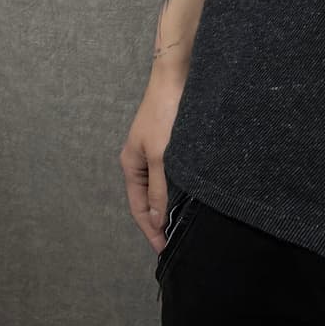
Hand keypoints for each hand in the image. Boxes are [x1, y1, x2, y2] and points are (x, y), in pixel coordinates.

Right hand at [118, 69, 185, 253]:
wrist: (178, 76)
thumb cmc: (166, 114)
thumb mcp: (162, 156)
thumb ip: (159, 189)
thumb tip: (156, 220)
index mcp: (131, 164)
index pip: (139, 207)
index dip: (150, 229)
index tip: (165, 249)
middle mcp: (141, 159)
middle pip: (149, 198)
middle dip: (159, 220)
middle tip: (177, 241)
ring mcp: (157, 150)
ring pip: (163, 185)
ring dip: (171, 204)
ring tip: (185, 223)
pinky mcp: (173, 141)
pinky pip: (174, 172)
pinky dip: (181, 186)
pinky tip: (193, 195)